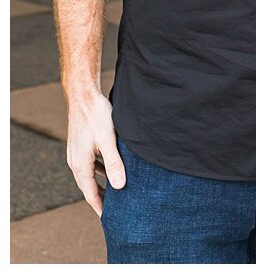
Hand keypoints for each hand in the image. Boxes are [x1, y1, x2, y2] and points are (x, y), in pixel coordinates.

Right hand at [66, 88, 124, 215]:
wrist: (84, 96)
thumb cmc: (96, 116)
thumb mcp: (108, 140)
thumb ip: (114, 163)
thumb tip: (120, 186)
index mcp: (80, 165)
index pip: (90, 193)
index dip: (101, 207)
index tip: (111, 219)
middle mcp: (75, 162)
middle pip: (89, 187)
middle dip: (102, 198)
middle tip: (116, 210)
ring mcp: (78, 154)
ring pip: (91, 175)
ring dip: (102, 184)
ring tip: (116, 193)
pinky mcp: (82, 146)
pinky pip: (92, 164)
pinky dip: (102, 171)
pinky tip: (112, 170)